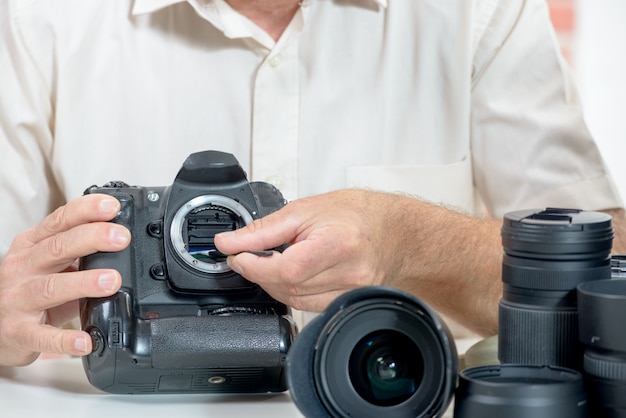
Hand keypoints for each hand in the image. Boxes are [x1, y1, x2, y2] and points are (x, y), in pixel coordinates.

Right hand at [0, 194, 129, 365]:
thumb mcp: (49, 263)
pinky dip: (65, 340)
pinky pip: (43, 336)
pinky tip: (85, 340)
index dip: (86, 211)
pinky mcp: (19, 332)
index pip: (60, 221)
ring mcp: (18, 300)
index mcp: (32, 246)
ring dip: (84, 283)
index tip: (112, 207)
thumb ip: (80, 251)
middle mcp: (23, 268)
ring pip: (51, 287)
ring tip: (112, 281)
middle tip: (121, 238)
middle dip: (92, 239)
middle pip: (58, 247)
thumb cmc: (28, 289)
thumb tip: (122, 239)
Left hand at [215, 189, 502, 335]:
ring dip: (272, 283)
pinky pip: (307, 305)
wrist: (395, 231)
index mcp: (338, 244)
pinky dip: (290, 291)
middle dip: (258, 272)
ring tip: (272, 259)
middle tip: (248, 254)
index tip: (235, 255)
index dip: (253, 265)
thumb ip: (263, 229)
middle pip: (286, 287)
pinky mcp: (347, 302)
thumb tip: (229, 243)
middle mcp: (348, 274)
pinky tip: (290, 273)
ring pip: (293, 300)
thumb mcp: (305, 209)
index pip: (285, 268)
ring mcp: (350, 292)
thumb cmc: (356, 213)